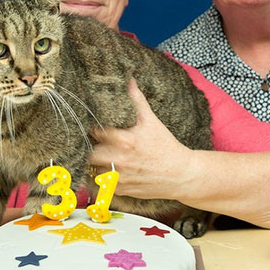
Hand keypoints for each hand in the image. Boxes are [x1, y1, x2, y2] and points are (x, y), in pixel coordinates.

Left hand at [90, 79, 190, 199]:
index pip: (94, 131)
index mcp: (124, 141)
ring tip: (99, 155)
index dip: (91, 127)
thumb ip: (136, 99)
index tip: (91, 124)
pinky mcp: (119, 190)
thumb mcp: (151, 120)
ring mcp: (118, 178)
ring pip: (92, 169)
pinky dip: (101, 177)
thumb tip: (128, 79)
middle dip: (90, 146)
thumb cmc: (165, 146)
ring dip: (94, 163)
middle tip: (94, 141)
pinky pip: (100, 184)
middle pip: (89, 152)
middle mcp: (118, 161)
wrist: (181, 174)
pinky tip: (108, 169)